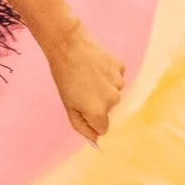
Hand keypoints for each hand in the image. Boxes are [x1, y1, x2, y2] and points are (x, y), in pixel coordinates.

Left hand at [45, 21, 124, 143]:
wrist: (68, 45)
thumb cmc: (64, 77)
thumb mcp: (68, 106)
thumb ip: (82, 126)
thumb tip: (95, 140)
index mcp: (99, 112)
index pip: (103, 128)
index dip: (91, 120)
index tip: (82, 108)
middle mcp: (113, 99)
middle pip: (109, 109)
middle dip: (98, 103)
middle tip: (82, 88)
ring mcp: (119, 82)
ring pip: (113, 92)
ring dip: (103, 88)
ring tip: (87, 75)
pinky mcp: (121, 67)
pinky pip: (116, 77)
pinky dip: (108, 74)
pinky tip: (95, 66)